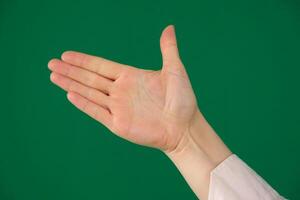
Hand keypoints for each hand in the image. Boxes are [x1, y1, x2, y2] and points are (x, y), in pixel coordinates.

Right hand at [48, 25, 198, 151]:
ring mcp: (118, 108)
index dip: (84, 60)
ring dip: (71, 84)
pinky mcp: (118, 124)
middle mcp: (121, 91)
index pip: (101, 66)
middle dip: (71, 71)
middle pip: (90, 78)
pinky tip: (70, 95)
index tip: (66, 55)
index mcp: (130, 77)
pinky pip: (97, 112)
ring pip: (89, 93)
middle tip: (51, 63)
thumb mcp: (175, 70)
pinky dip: (84, 104)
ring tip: (54, 76)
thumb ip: (168, 49)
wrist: (185, 127)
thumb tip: (169, 28)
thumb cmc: (182, 99)